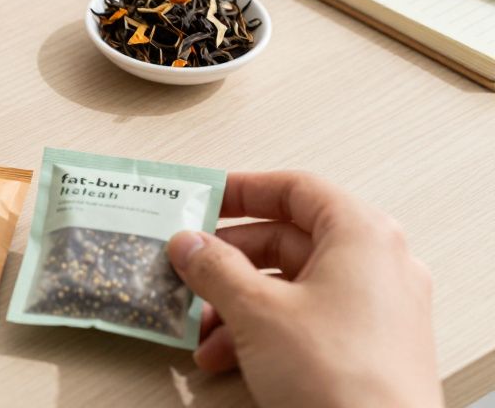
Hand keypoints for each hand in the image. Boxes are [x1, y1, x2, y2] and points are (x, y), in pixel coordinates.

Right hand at [168, 171, 440, 407]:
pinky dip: (262, 330)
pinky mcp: (369, 347)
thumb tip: (189, 244)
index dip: (243, 190)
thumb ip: (214, 268)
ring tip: (201, 324)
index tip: (204, 199)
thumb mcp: (257, 312)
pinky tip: (225, 354)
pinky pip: (306, 320)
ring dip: (237, 302)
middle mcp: (377, 265)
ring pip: (292, 285)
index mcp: (362, 235)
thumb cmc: (342, 377)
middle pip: (289, 240)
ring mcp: (377, 308)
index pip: (296, 189)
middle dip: (229, 260)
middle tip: (190, 266)